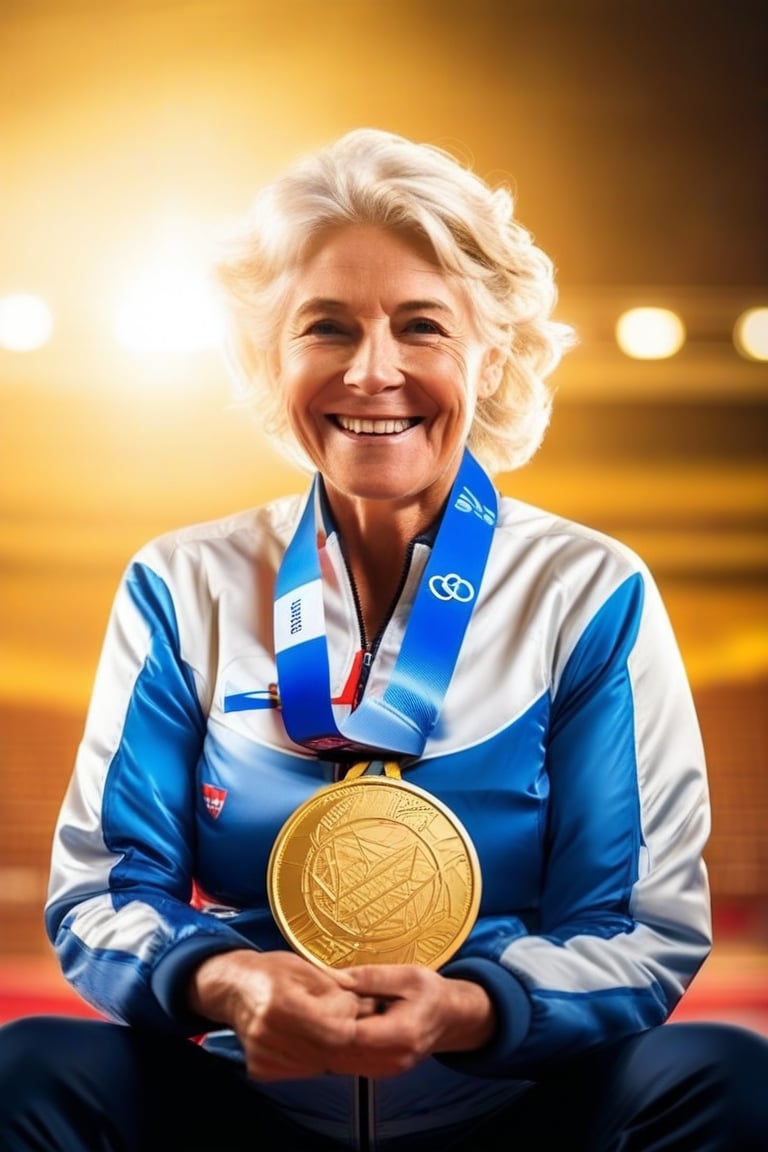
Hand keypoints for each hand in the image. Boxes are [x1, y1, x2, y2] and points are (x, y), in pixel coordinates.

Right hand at [188, 949, 377, 1080]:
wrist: (234, 989)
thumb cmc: (270, 973)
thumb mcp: (305, 967)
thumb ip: (335, 987)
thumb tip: (367, 1003)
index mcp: (281, 1003)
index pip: (335, 1030)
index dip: (350, 1019)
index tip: (351, 1004)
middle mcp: (268, 1034)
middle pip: (328, 1051)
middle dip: (344, 1034)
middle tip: (345, 1015)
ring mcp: (263, 1056)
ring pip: (319, 1064)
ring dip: (331, 1047)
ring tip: (323, 1022)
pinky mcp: (261, 1069)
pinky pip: (303, 1070)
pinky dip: (314, 1056)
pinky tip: (307, 1036)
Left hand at [328, 964, 495, 1078]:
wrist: (451, 1018)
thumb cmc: (430, 992)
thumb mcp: (406, 975)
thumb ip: (371, 977)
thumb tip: (334, 976)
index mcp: (402, 1033)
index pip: (352, 1034)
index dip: (329, 1019)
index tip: (318, 999)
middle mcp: (394, 1059)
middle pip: (342, 1050)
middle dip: (325, 1028)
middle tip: (314, 1002)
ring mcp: (387, 1070)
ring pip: (341, 1059)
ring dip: (330, 1038)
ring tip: (328, 1012)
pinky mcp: (379, 1072)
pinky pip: (349, 1062)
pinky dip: (338, 1045)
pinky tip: (339, 1024)